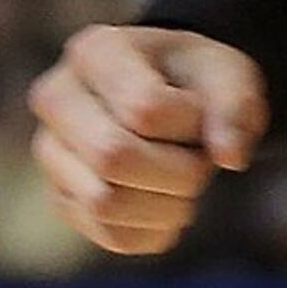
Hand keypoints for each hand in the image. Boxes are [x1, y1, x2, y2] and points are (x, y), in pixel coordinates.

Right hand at [25, 26, 266, 256]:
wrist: (168, 97)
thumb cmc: (194, 81)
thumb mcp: (227, 75)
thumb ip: (235, 107)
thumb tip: (231, 157)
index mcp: (94, 51)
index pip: (144, 109)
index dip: (191, 125)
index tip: (203, 114)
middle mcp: (56, 98)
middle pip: (112, 157)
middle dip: (178, 171)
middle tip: (200, 159)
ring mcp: (51, 151)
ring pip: (106, 204)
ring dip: (169, 205)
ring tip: (184, 181)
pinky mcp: (62, 197)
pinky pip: (112, 236)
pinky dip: (157, 229)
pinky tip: (168, 201)